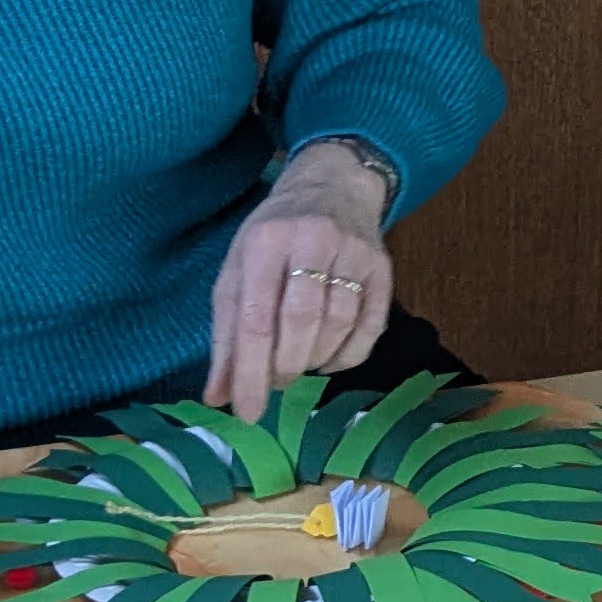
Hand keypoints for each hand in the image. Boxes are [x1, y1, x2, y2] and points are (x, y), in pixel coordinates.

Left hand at [210, 139, 394, 417]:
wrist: (333, 187)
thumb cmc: (274, 236)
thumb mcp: (238, 273)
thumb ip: (227, 335)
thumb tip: (219, 397)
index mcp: (266, 241)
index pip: (256, 319)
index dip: (251, 373)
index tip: (246, 414)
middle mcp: (313, 240)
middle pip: (300, 323)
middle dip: (284, 367)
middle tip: (275, 381)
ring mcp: (353, 251)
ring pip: (338, 325)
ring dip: (314, 360)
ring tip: (298, 362)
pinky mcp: (383, 266)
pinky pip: (371, 327)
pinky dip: (347, 356)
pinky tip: (328, 357)